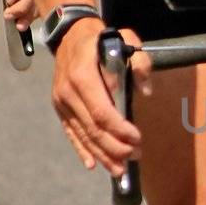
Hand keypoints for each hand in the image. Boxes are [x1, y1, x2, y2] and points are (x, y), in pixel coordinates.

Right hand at [52, 18, 150, 175]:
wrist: (69, 34)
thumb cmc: (101, 38)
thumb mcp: (126, 39)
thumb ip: (140, 62)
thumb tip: (146, 90)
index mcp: (83, 76)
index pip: (102, 112)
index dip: (120, 130)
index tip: (137, 139)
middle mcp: (68, 92)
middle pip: (92, 128)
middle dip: (115, 147)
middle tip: (135, 156)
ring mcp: (61, 102)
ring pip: (82, 135)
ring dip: (101, 154)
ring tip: (119, 170)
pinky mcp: (59, 108)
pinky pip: (70, 132)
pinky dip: (81, 150)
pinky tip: (92, 164)